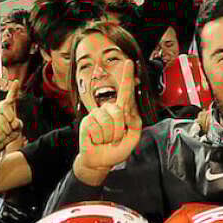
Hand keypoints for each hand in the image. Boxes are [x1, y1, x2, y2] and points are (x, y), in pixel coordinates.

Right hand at [0, 78, 21, 155]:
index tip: (16, 82)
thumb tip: (14, 122)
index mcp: (7, 108)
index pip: (11, 98)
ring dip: (7, 131)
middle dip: (11, 118)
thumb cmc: (9, 133)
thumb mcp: (17, 128)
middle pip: (6, 107)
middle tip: (11, 127)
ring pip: (2, 121)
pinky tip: (0, 137)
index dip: (13, 90)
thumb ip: (18, 124)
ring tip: (5, 134)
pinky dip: (2, 137)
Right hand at [75, 60, 140, 184]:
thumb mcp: (133, 137)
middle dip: (120, 129)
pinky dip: (100, 137)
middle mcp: (110, 109)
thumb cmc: (118, 148)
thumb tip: (126, 110)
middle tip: (116, 139)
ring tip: (106, 139)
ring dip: (110, 135)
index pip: (126, 92)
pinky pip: (97, 127)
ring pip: (108, 120)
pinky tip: (97, 139)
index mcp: (124, 111)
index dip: (127, 76)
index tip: (128, 62)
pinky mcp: (87, 120)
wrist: (101, 161)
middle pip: (119, 112)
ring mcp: (97, 114)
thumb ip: (135, 123)